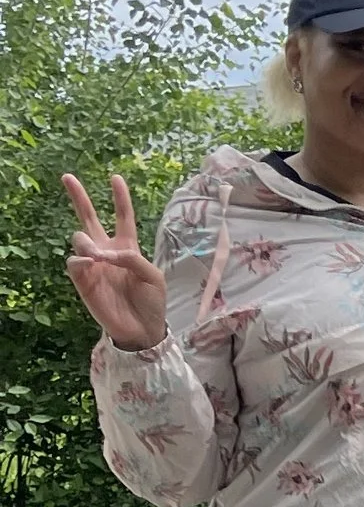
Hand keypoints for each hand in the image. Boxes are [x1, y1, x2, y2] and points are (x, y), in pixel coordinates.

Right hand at [62, 173, 167, 351]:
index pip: (122, 217)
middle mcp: (107, 252)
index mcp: (127, 247)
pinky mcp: (84, 282)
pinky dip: (80, 259)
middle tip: (68, 177)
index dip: (120, 198)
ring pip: (79, 239)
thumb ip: (133, 259)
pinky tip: (91, 262)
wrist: (143, 330)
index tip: (115, 178)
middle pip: (89, 218)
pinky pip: (74, 263)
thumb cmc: (151, 302)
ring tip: (97, 255)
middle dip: (79, 197)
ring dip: (86, 241)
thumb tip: (106, 253)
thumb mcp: (152, 276)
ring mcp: (94, 265)